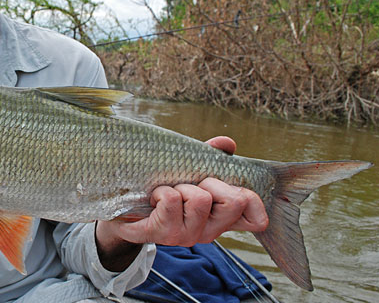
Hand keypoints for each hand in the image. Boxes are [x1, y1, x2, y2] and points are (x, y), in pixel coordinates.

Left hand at [95, 136, 267, 270]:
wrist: (121, 209)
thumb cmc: (162, 186)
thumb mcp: (188, 170)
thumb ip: (209, 156)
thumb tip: (227, 143)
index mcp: (220, 217)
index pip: (257, 219)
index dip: (254, 200)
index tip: (234, 188)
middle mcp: (208, 231)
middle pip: (234, 201)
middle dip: (213, 182)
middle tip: (193, 184)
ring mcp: (185, 236)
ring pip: (200, 199)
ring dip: (182, 187)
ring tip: (169, 190)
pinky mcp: (160, 234)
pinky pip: (171, 201)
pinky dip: (162, 191)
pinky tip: (154, 197)